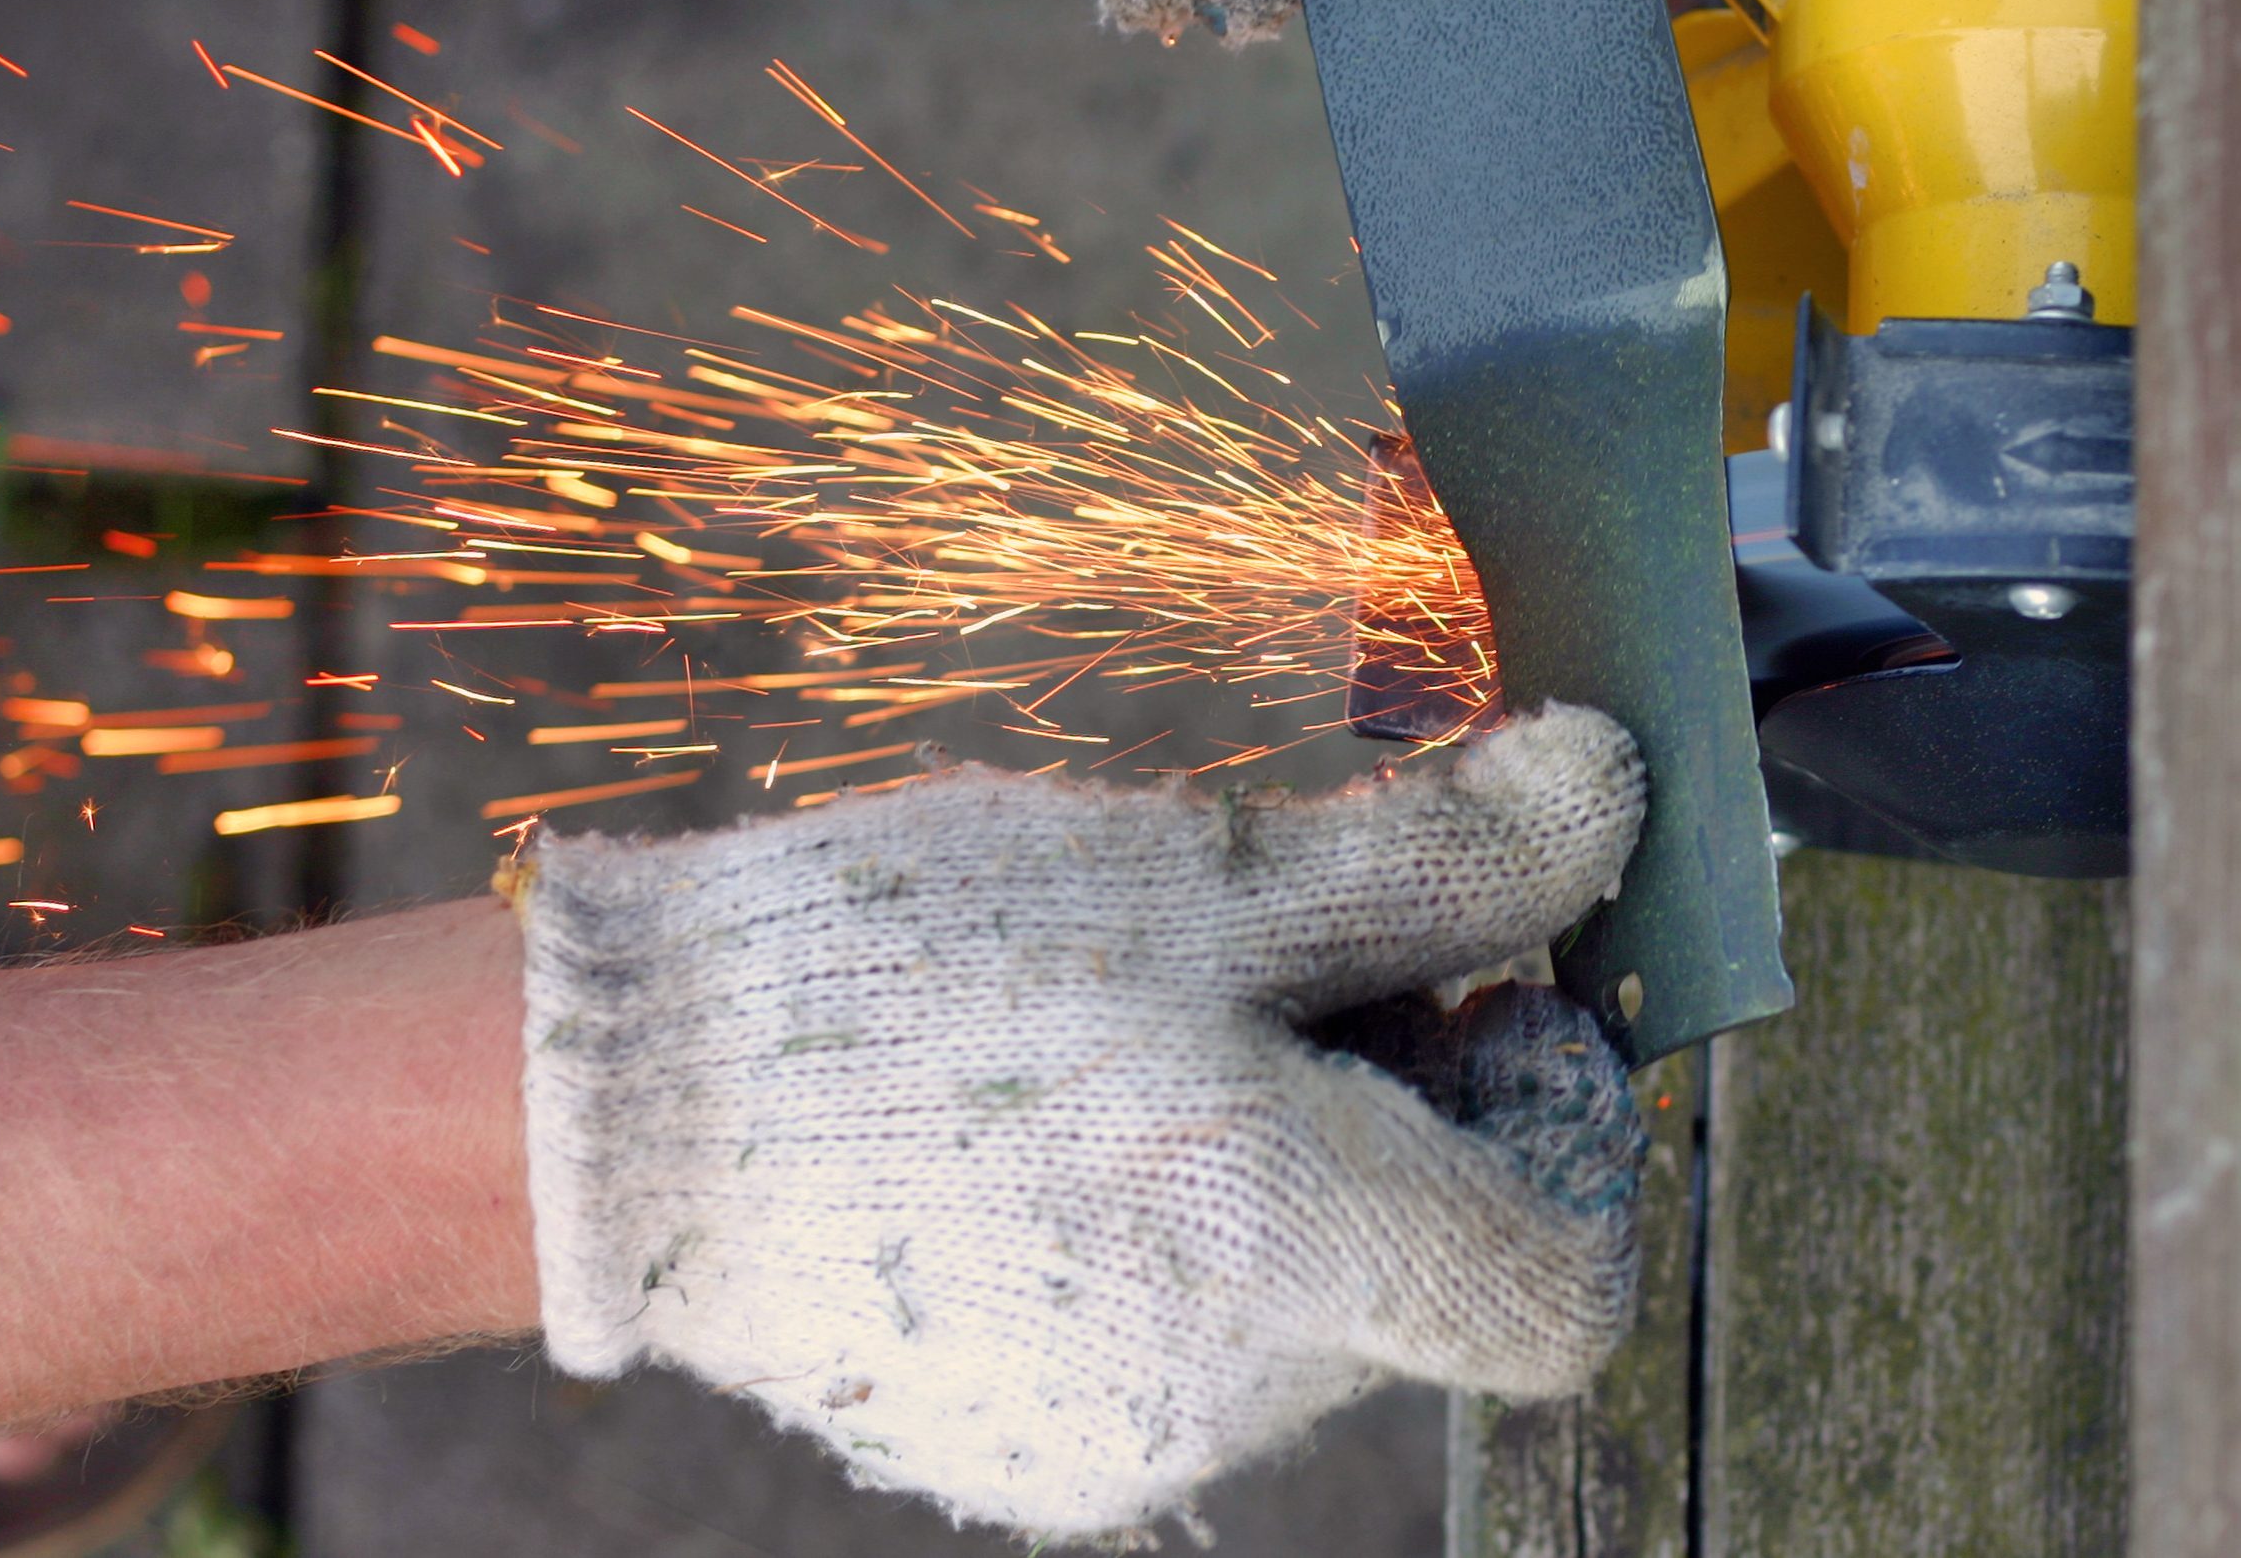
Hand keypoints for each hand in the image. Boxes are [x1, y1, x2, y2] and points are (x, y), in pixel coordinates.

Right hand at [510, 702, 1647, 1541]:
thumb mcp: (1197, 877)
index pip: (1564, 1284)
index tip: (1494, 996)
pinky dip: (1195, 1228)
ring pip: (1313, 1304)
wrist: (629, 1108)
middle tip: (1321, 959)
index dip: (1574, 1132)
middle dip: (1425, 1111)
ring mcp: (1121, 1441)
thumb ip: (1435, 857)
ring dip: (1308, 1164)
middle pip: (1432, 1275)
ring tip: (1168, 1024)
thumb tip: (1611, 794)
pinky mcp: (1030, 1446)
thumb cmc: (907, 965)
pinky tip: (1080, 1113)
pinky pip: (1190, 1341)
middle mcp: (1226, 1392)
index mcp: (1289, 1247)